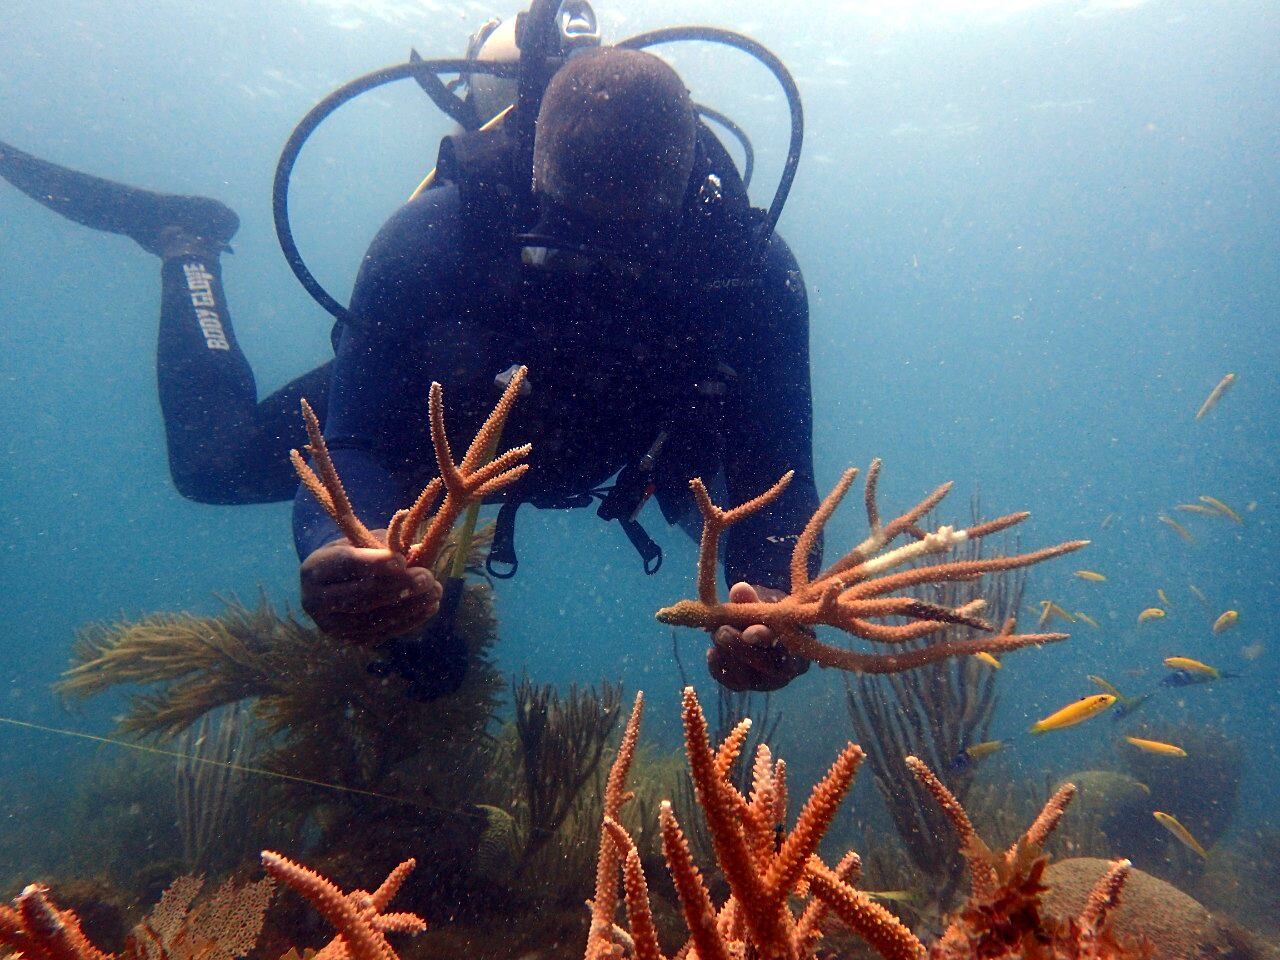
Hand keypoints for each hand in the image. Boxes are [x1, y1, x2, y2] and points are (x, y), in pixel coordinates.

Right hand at [300, 532, 442, 645]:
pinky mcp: (348, 640)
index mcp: (315, 569)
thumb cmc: (353, 555)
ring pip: (374, 619)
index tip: (403, 561)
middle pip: (361, 596)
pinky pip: (382, 633)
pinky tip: (429, 607)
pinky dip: (409, 620)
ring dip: (409, 606)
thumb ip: (385, 545)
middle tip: (427, 577)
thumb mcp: (362, 542)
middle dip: (398, 587)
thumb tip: (417, 552)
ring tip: (435, 591)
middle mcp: (315, 601)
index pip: (345, 565)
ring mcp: (331, 625)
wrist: (333, 585)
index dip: (375, 564)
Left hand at [707, 582, 809, 691]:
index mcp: (801, 644)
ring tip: (715, 635)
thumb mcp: (765, 601)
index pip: (787, 645)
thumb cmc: (771, 610)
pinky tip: (712, 653)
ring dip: (728, 657)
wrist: (766, 624)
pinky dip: (720, 670)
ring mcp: (770, 680)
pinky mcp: (751, 685)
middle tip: (721, 632)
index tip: (748, 633)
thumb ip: (752, 599)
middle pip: (767, 666)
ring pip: (749, 678)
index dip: (765, 639)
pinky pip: (734, 684)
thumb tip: (739, 589)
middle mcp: (790, 669)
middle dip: (741, 649)